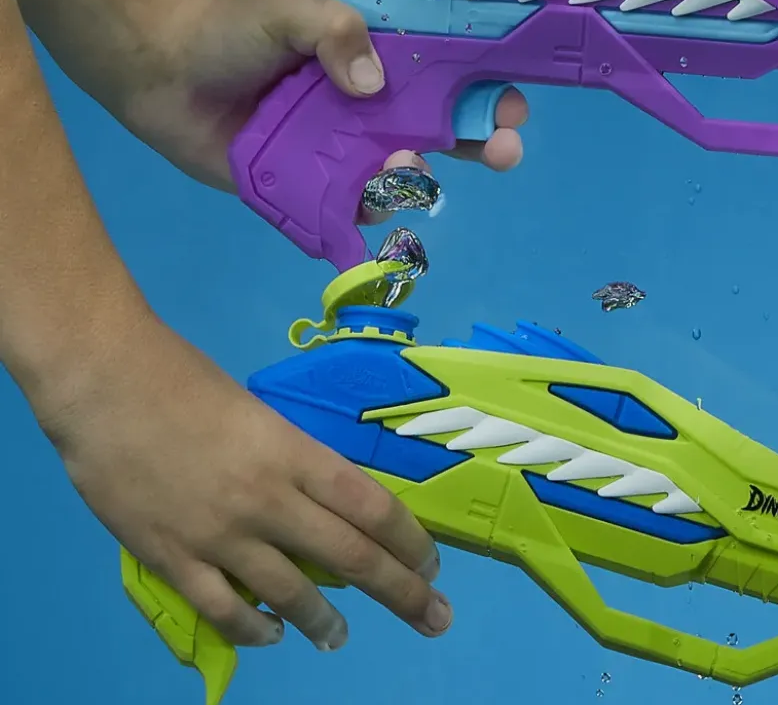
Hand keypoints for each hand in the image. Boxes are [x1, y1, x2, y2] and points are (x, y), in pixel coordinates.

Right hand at [42, 312, 450, 650]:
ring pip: (291, 594)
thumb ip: (288, 459)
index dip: (409, 541)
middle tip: (433, 618)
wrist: (104, 382)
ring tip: (342, 637)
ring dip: (326, 623)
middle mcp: (268, 499)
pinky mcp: (172, 558)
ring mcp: (220, 535)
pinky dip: (254, 630)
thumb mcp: (257, 412)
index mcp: (294, 452)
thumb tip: (317, 500)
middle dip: (401, 592)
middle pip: (350, 556)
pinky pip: (224, 611)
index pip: (371, 507)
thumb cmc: (182, 379)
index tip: (429, 563)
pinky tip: (271, 635)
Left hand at [119, 0, 528, 195]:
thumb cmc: (233, 31)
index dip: (486, 86)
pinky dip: (369, 209)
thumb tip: (373, 89)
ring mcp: (346, 150)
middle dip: (480, 140)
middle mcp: (372, 108)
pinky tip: (367, 199)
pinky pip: (354, 206)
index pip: (448, 71)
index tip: (512, 101)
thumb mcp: (292, 8)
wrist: (163, 73)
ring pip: (404, 173)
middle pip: (443, 128)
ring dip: (419, 176)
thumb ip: (335, 31)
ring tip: (404, 169)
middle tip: (502, 150)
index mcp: (377, 58)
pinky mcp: (314, 186)